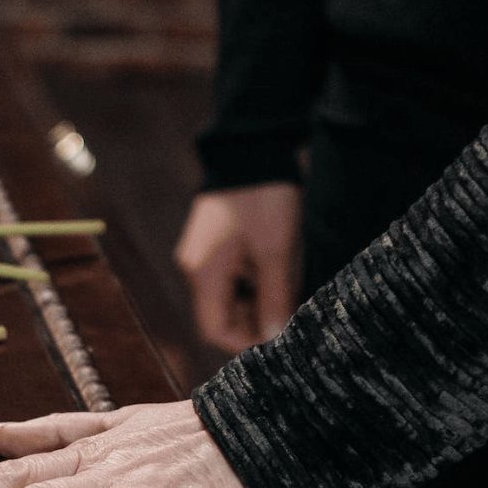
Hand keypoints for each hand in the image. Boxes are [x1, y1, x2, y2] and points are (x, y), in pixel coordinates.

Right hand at [175, 183, 301, 351]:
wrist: (253, 146)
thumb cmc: (263, 198)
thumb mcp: (275, 252)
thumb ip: (275, 298)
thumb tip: (274, 337)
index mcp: (203, 273)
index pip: (215, 329)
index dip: (245, 342)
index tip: (278, 339)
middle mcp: (196, 267)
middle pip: (222, 313)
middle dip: (256, 319)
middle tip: (290, 312)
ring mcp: (205, 254)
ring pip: (231, 295)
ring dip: (259, 299)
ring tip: (289, 287)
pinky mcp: (216, 242)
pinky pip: (234, 275)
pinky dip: (256, 281)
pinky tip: (279, 269)